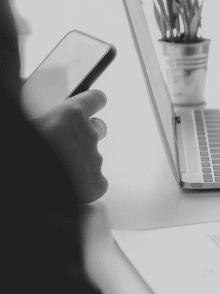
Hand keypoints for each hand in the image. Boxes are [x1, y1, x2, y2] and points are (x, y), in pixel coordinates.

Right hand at [32, 89, 108, 203]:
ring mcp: (94, 160)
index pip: (95, 99)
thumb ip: (36, 105)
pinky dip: (85, 183)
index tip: (96, 101)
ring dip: (80, 160)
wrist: (29, 178)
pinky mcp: (97, 184)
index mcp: (70, 115)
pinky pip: (97, 181)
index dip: (94, 101)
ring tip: (58, 167)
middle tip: (69, 141)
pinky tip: (68, 184)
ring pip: (93, 157)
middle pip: (99, 128)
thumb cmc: (22, 151)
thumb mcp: (26, 117)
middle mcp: (88, 135)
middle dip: (87, 132)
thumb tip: (23, 84)